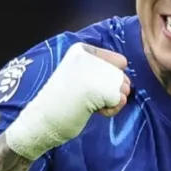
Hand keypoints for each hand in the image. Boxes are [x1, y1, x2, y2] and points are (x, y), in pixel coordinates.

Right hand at [6, 43, 130, 158]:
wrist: (42, 121)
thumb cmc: (60, 101)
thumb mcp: (79, 76)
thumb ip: (101, 71)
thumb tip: (127, 79)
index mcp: (81, 50)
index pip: (119, 61)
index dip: (111, 78)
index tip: (91, 86)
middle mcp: (89, 57)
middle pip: (121, 75)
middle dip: (112, 91)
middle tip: (90, 100)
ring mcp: (95, 73)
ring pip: (122, 87)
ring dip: (112, 102)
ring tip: (91, 105)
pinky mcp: (100, 89)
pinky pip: (120, 100)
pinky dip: (111, 110)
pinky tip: (95, 111)